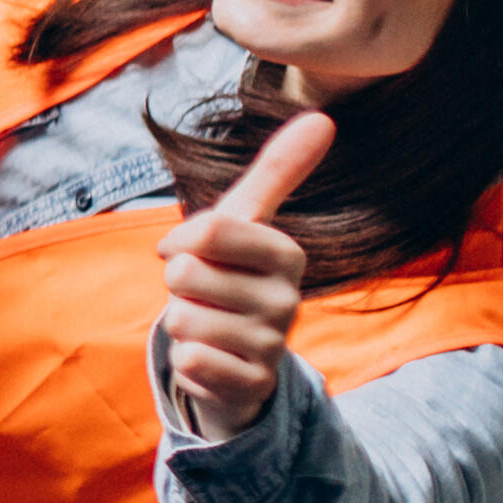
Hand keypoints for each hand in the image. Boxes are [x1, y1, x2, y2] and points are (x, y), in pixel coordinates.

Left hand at [157, 110, 333, 436]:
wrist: (237, 360)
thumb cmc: (231, 279)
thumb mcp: (245, 223)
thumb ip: (277, 172)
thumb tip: (324, 116)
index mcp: (286, 255)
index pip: (210, 231)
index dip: (181, 241)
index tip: (187, 251)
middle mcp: (287, 301)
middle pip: (186, 276)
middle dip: (178, 287)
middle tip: (203, 296)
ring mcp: (272, 346)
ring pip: (182, 320)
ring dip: (180, 325)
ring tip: (207, 327)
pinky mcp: (251, 386)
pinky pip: (190, 363)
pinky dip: (186, 362)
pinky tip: (209, 360)